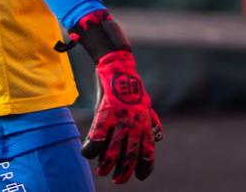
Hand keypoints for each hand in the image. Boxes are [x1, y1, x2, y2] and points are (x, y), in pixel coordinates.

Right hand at [63, 9, 162, 182]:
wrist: (116, 65)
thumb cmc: (129, 85)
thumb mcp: (145, 104)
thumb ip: (151, 122)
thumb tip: (158, 138)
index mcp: (145, 123)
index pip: (149, 151)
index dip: (145, 167)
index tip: (139, 177)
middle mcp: (135, 123)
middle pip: (130, 155)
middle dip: (124, 172)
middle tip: (117, 180)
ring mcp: (120, 118)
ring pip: (113, 150)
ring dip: (106, 164)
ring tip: (101, 171)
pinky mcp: (104, 112)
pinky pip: (96, 137)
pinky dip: (90, 149)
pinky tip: (86, 153)